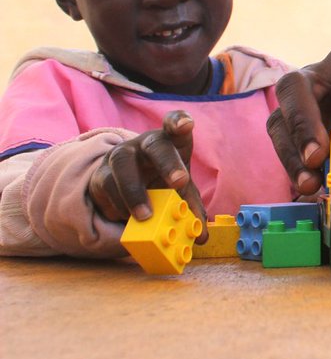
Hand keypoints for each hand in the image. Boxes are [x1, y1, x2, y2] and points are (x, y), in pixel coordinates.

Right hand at [88, 110, 207, 240]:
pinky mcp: (101, 174)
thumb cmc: (162, 183)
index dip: (179, 121)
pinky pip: (106, 187)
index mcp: (171, 142)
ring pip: (122, 164)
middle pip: (154, 144)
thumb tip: (202, 237)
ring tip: (145, 215)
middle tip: (180, 182)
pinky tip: (126, 217)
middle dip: (168, 162)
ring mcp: (120, 156)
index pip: (175, 123)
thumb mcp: (180, 193)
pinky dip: (117, 204)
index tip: (186, 125)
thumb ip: (191, 209)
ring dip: (135, 191)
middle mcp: (145, 144)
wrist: (129, 187)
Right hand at [267, 44, 330, 195]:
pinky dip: (292, 167)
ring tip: (310, 182)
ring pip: (280, 121)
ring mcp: (292, 99)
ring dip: (293, 154)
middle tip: (318, 155)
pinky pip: (279, 143)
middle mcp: (313, 74)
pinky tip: (307, 184)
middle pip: (295, 89)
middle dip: (304, 123)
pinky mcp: (283, 124)